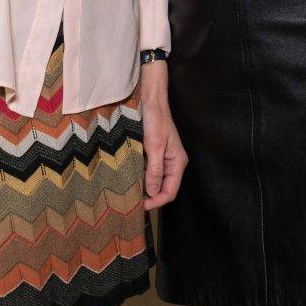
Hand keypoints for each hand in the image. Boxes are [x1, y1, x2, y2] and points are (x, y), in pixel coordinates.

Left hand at [139, 59, 186, 210]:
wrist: (149, 99)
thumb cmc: (155, 119)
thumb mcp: (154, 145)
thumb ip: (155, 170)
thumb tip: (153, 193)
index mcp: (177, 163)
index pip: (170, 192)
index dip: (156, 202)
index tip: (139, 206)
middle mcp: (171, 164)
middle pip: (163, 189)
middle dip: (149, 198)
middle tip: (130, 202)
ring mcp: (162, 160)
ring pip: (154, 182)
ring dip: (143, 188)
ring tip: (127, 192)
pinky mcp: (152, 154)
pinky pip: (147, 172)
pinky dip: (139, 177)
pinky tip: (127, 178)